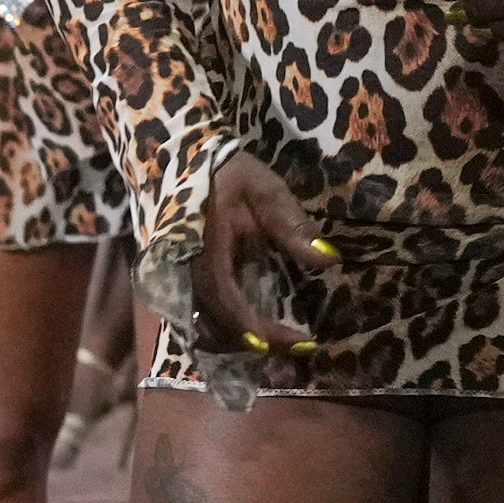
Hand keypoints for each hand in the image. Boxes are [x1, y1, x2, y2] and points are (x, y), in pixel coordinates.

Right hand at [183, 154, 338, 371]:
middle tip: (296, 347)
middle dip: (255, 340)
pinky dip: (225, 326)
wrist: (174, 155)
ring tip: (277, 341)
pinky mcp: (175, 276)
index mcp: (204, 248)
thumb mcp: (264, 189)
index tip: (294, 340)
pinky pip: (198, 312)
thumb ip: (292, 225)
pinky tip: (251, 327)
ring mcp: (174, 275)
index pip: (227, 300)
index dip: (255, 327)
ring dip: (239, 338)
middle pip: (214, 322)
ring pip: (203, 323)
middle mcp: (182, 270)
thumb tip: (329, 260)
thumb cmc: (224, 170)